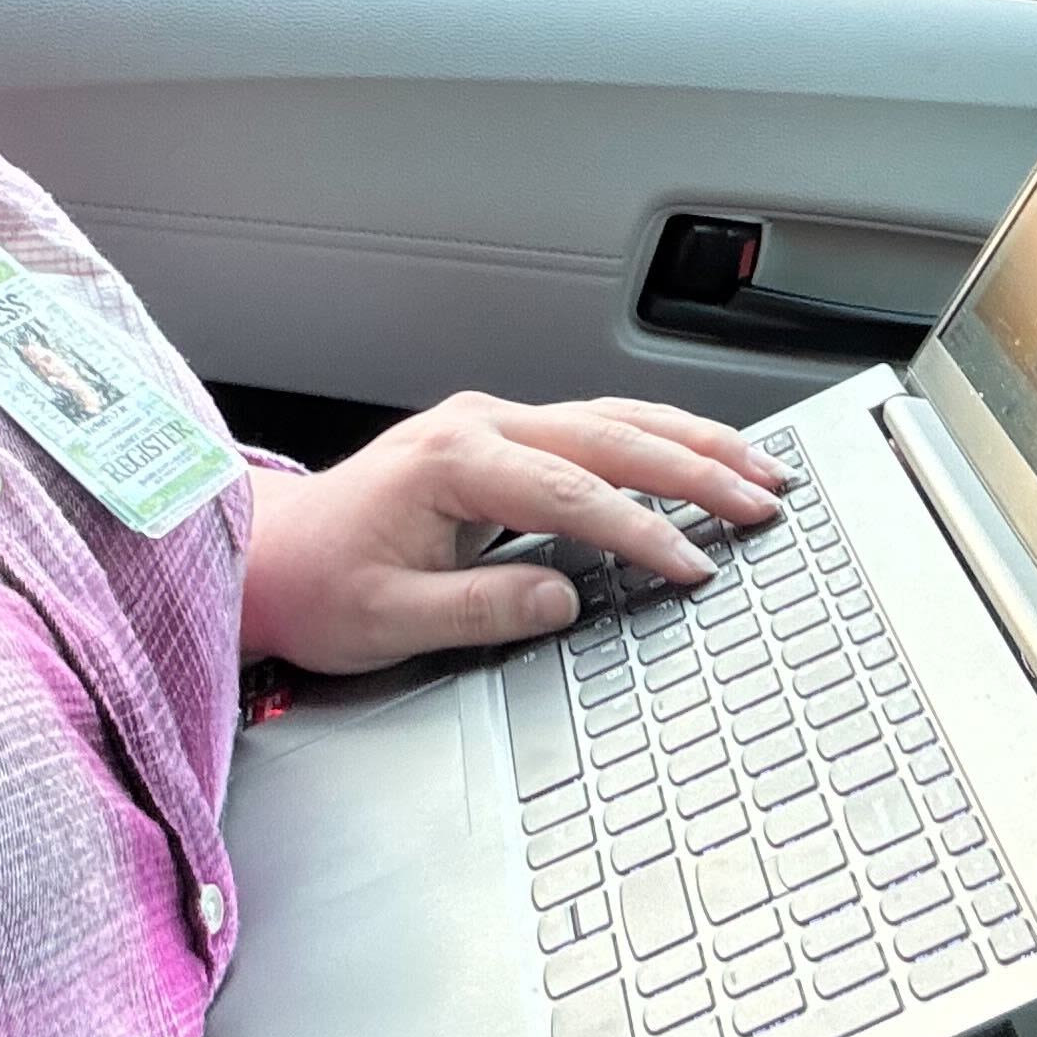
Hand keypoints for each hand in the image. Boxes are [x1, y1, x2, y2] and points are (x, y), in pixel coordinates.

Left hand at [238, 391, 792, 674]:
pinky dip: (655, 440)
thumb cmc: (319, 586)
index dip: (640, 529)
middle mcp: (477, 426)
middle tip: (762, 499)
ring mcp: (491, 423)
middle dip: (695, 467)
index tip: (693, 564)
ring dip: (689, 441)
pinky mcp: (500, 437)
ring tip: (757, 468)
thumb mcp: (386, 619)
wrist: (274, 554)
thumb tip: (562, 599)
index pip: (571, 492)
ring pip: (611, 417)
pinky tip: (697, 455)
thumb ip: (478, 608)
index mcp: (451, 461)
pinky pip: (594, 428)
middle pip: (609, 434)